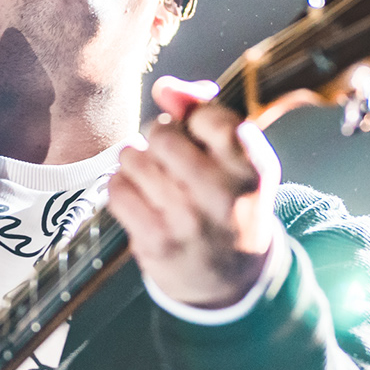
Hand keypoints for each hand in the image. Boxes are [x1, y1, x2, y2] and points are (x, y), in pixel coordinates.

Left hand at [108, 76, 281, 309]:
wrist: (233, 282)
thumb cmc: (231, 205)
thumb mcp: (238, 160)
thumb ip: (205, 112)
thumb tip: (165, 87)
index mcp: (252, 168)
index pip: (207, 115)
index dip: (192, 118)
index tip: (195, 133)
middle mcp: (224, 194)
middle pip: (162, 134)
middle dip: (158, 136)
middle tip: (167, 154)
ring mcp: (189, 221)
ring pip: (134, 159)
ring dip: (135, 161)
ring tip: (151, 174)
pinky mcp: (157, 243)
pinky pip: (117, 191)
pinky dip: (120, 187)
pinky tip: (137, 195)